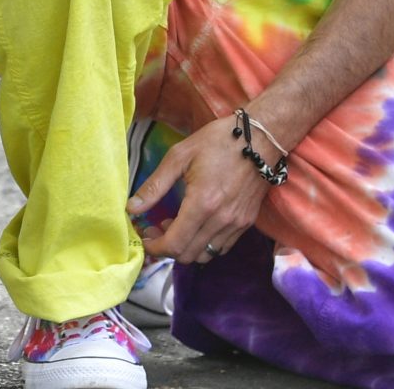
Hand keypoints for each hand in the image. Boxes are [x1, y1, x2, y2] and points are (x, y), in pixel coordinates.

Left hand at [128, 116, 272, 265]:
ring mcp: (236, 224)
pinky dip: (205, 244)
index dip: (155, 247)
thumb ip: (154, 185)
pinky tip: (198, 224)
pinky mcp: (246, 223)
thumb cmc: (218, 141)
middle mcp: (220, 220)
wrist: (261, 138)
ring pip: (205, 255)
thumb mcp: (179, 156)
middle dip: (167, 248)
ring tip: (177, 225)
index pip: (174, 244)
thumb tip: (131, 208)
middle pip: (188, 255)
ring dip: (187, 247)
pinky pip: (222, 247)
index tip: (145, 236)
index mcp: (202, 204)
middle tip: (157, 228)